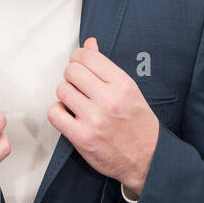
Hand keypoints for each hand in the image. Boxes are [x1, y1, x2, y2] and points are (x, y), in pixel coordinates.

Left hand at [47, 37, 158, 196]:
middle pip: (71, 71)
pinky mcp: (82, 137)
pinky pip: (55, 113)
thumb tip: (89, 43)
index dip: (78, 57)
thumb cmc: (139, 125)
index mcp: (123, 84)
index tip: (79, 64)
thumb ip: (106, 67)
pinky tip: (69, 116)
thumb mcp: (129, 90)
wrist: (148, 160)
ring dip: (66, 95)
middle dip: (72, 76)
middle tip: (79, 86)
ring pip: (61, 90)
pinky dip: (58, 113)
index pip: (87, 56)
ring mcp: (94, 119)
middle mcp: (109, 99)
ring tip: (77, 102)